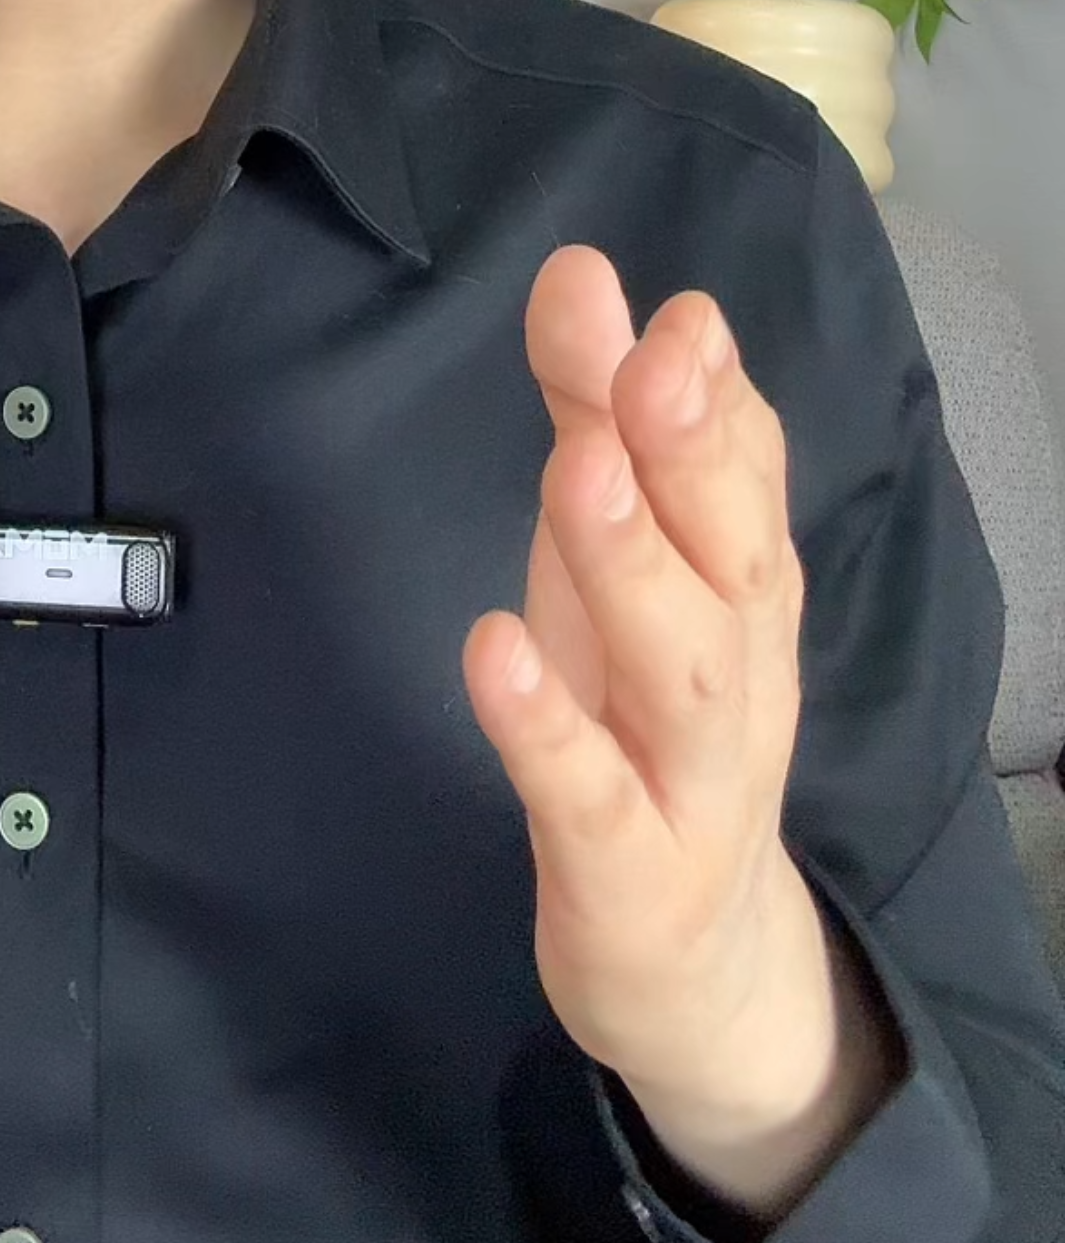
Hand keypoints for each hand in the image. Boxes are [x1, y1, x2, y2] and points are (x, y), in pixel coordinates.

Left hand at [461, 247, 811, 1123]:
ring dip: (633, 565)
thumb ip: (598, 418)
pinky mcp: (626, 874)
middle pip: (734, 559)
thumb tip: (584, 275)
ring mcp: (690, 783)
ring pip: (679, 670)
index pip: (748, 483)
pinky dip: (545, 725)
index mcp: (740, 596)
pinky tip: (495, 648)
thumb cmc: (644, 725)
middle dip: (692, 454)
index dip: (718, 399)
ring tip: (576, 470)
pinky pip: (587, 798)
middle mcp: (738, 678)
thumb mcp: (616, 567)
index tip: (680, 314)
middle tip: (650, 361)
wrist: (698, 968)